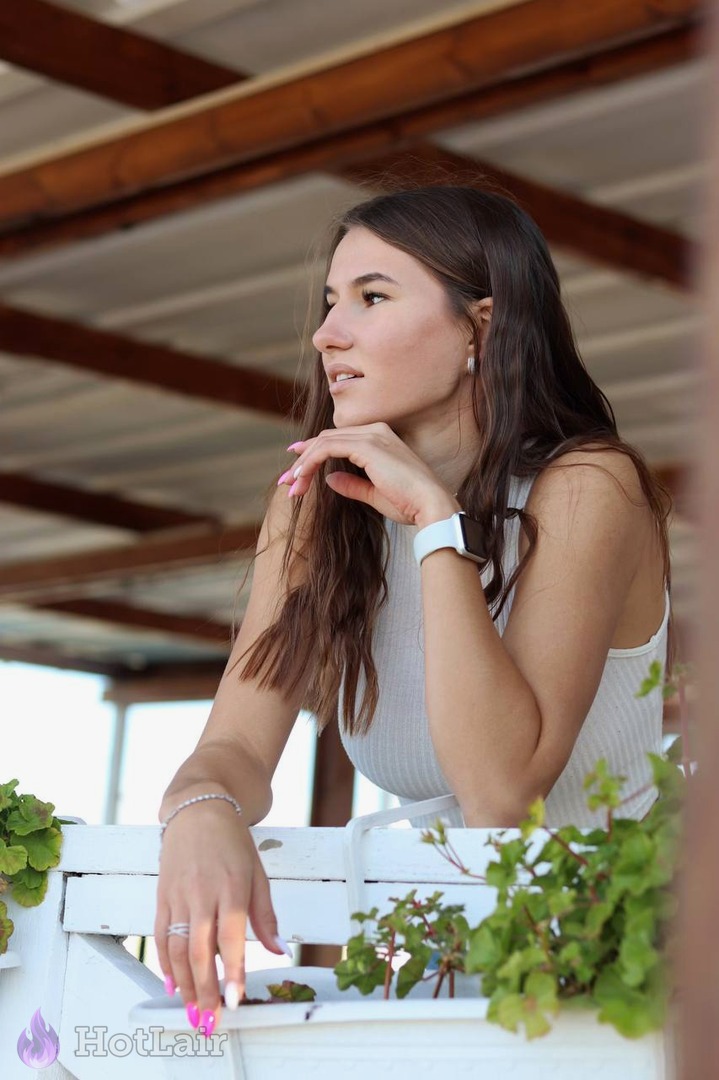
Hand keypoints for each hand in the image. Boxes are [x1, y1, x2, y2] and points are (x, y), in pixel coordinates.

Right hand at [155, 805, 285, 1034]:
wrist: (199, 809)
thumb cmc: (232, 842)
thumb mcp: (257, 873)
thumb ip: (265, 915)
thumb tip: (279, 950)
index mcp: (231, 887)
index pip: (231, 937)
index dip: (232, 971)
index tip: (234, 1000)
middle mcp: (202, 893)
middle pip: (199, 950)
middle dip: (204, 990)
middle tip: (209, 1019)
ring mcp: (178, 895)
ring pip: (176, 948)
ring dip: (183, 984)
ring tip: (191, 1009)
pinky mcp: (162, 896)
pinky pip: (159, 935)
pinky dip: (164, 962)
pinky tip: (172, 983)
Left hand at [278, 422, 458, 526]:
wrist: (431, 506)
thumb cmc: (410, 503)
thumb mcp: (374, 494)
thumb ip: (352, 484)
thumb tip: (329, 479)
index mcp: (381, 438)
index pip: (338, 439)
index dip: (313, 451)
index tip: (296, 467)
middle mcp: (375, 431)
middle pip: (327, 438)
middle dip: (303, 460)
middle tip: (287, 481)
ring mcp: (372, 436)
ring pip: (323, 441)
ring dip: (303, 464)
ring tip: (291, 485)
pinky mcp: (367, 446)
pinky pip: (328, 448)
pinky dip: (311, 461)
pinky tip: (301, 478)